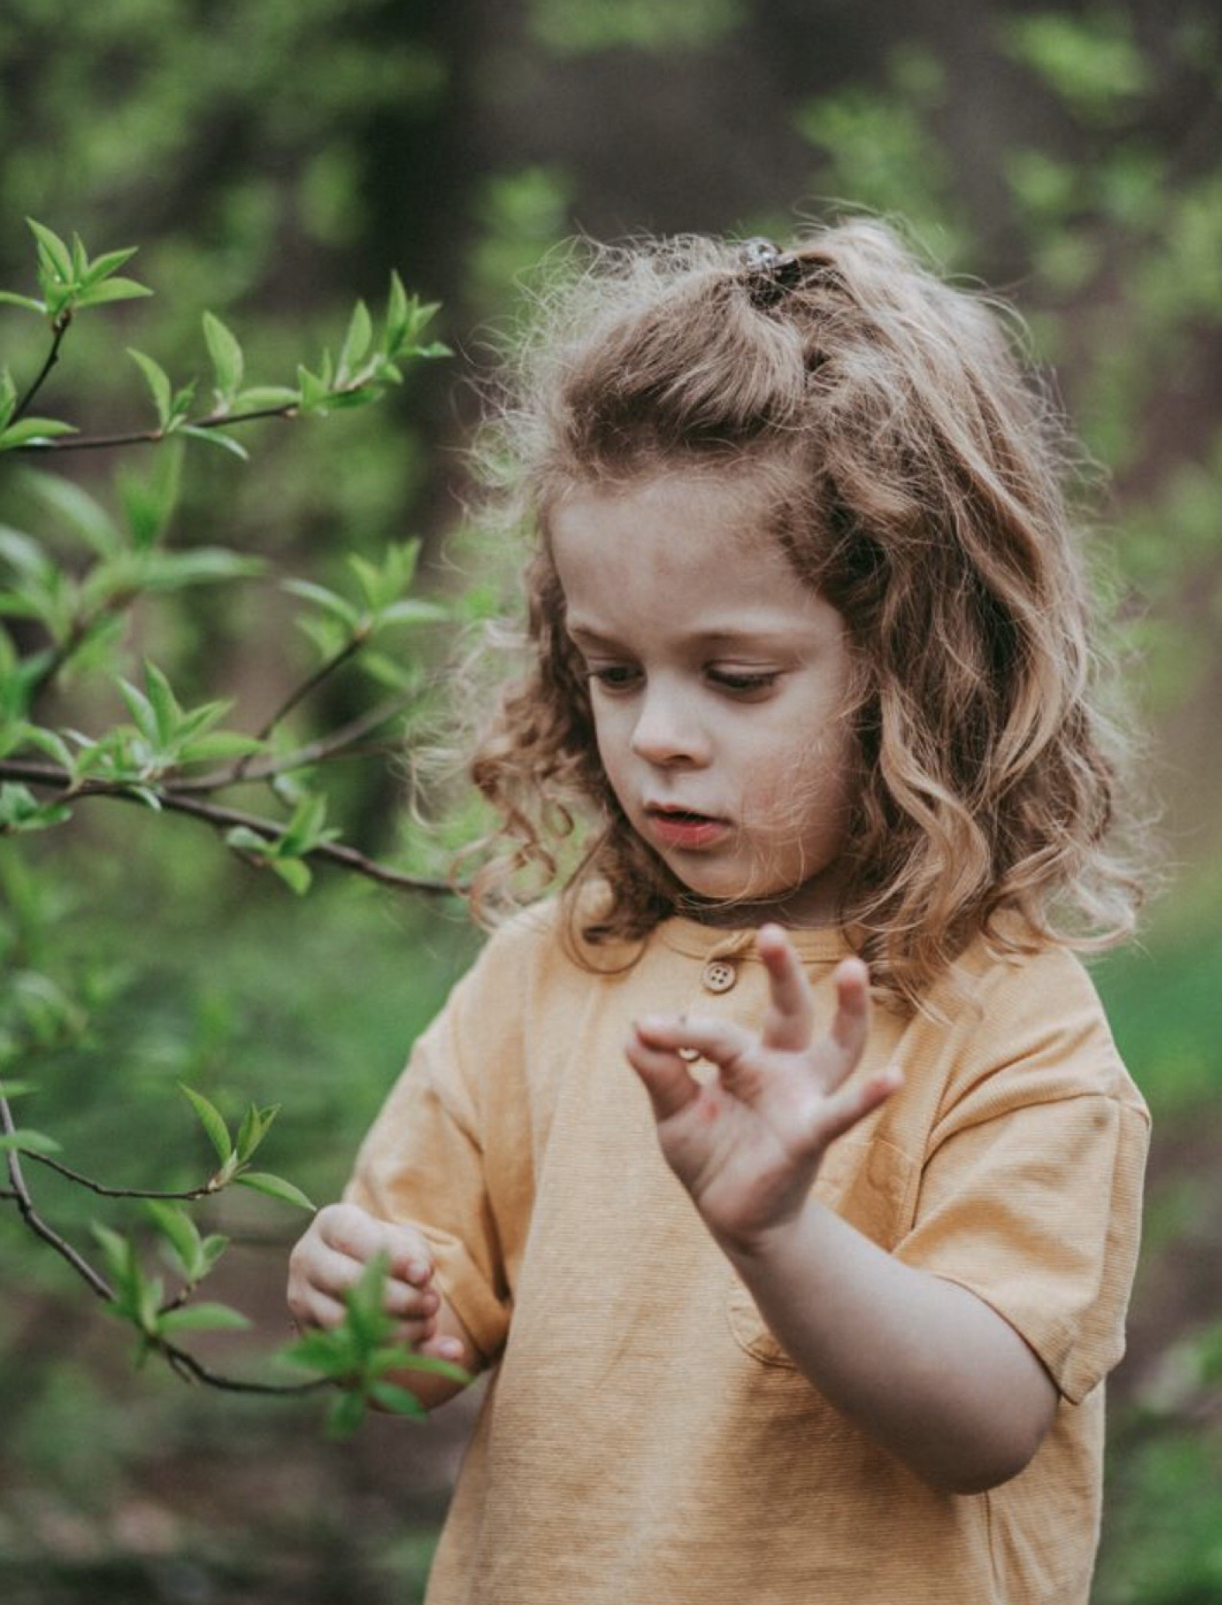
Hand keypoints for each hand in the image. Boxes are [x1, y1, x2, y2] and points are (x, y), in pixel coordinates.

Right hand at [287, 1201, 464, 1363]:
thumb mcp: (406, 1243)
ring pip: (342, 1321)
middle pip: (347, 1282)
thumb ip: (416, 1255)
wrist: (361, 1275)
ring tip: (426, 1325)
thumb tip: (422, 1276)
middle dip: (397, 1297)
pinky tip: (420, 1351)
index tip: (424, 1275)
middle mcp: (307, 1259)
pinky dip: (387, 1356)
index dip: (392, 1257)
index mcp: (331, 1224)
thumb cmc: (387, 1252)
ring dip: (393, 1329)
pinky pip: (344, 1350)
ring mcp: (302, 1299)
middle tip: (431, 1303)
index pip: (354, 1237)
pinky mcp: (308, 1334)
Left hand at [625, 924, 900, 1250]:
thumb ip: (658, 1074)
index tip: (643, 1030)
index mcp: (746, 1059)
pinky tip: (894, 1078)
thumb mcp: (674, 1114)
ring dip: (848, 1010)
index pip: (715, 1034)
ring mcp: (803, 1100)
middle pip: (790, 1011)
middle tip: (770, 932)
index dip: (678, 1032)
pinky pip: (842, 1113)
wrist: (735, 1219)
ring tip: (854, 970)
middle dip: (783, 971)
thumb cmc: (711, 1157)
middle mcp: (782, 1069)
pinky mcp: (811, 1135)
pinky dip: (868, 1097)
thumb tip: (633, 1033)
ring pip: (837, 1048)